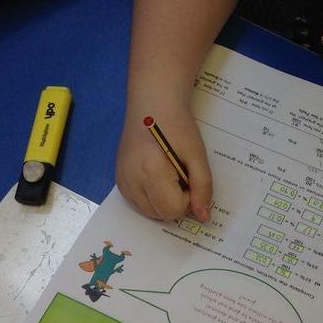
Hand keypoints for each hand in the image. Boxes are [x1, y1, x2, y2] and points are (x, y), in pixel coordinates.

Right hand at [116, 96, 211, 220]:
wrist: (153, 105)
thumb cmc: (177, 126)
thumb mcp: (197, 155)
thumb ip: (202, 187)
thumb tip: (203, 217)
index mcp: (151, 172)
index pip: (172, 210)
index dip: (187, 198)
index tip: (189, 176)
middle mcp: (131, 180)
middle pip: (160, 215)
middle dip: (176, 201)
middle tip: (179, 174)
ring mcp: (122, 181)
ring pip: (149, 213)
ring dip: (163, 201)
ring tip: (168, 174)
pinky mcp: (119, 180)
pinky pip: (138, 203)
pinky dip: (152, 197)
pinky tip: (156, 175)